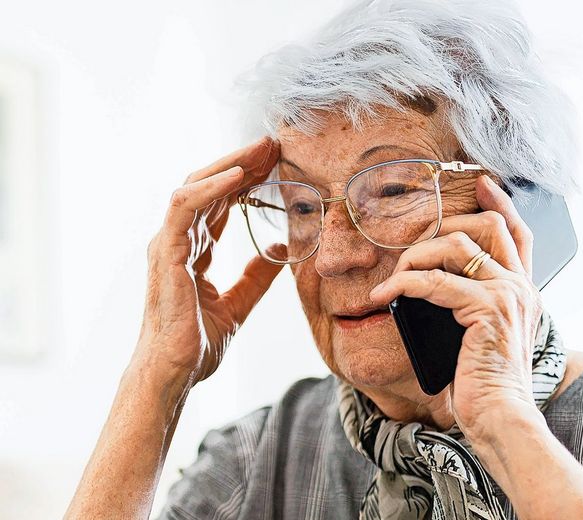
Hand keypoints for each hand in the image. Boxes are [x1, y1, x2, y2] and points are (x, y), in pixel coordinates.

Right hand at [137, 137, 281, 385]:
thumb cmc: (196, 343)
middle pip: (210, 187)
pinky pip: (185, 207)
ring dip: (229, 165)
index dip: (248, 181)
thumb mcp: (238, 303)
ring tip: (262, 149)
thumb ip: (256, 277)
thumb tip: (278, 250)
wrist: (175, 373)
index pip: (222, 203)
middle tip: (274, 144)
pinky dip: (211, 187)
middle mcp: (179, 241)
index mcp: (194, 251)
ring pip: (196, 187)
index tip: (277, 163)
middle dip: (242, 163)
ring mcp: (169, 244)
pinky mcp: (165, 253)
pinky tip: (239, 175)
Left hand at [369, 175, 542, 440]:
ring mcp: (507, 296)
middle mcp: (521, 288)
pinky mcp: (487, 310)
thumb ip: (470, 305)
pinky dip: (404, 283)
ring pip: (456, 246)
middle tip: (412, 247)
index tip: (480, 183)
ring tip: (395, 277)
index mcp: (523, 292)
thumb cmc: (484, 384)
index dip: (500, 203)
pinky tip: (386, 294)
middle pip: (486, 227)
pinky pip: (435, 282)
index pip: (518, 234)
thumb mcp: (481, 336)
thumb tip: (430, 283)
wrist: (500, 417)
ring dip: (417, 256)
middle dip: (444, 226)